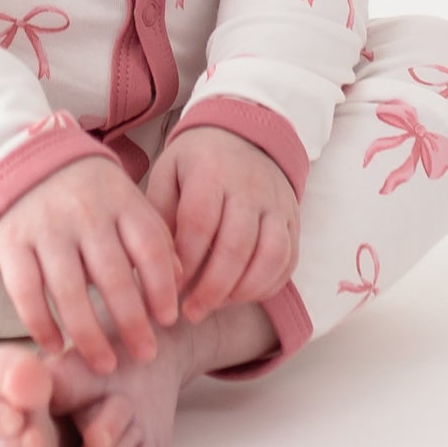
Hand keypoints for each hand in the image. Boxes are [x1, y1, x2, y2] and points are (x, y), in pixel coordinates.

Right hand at [0, 157, 181, 371]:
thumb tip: (181, 282)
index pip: (149, 247)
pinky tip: (56, 346)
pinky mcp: (11, 241)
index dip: (162, 288)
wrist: (23, 156)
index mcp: (119, 200)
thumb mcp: (125, 200)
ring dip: (90, 336)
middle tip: (144, 354)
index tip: (169, 320)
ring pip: (70, 292)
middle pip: (113, 276)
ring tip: (106, 364)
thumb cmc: (87, 191)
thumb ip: (152, 236)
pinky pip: (26, 292)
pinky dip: (41, 324)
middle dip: (132, 323)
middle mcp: (83, 212)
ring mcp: (45, 227)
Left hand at [144, 125, 299, 317]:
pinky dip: (267, 285)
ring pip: (269, 257)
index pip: (199, 223)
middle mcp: (249, 186)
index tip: (169, 290)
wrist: (244, 134)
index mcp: (211, 171)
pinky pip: (288, 260)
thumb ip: (159, 215)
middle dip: (211, 288)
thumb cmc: (197, 162)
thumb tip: (154, 264)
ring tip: (216, 306)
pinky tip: (241, 296)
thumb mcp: (168, 173)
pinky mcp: (293, 218)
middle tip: (190, 312)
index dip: (185, 263)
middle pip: (236, 246)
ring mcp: (276, 203)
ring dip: (242, 291)